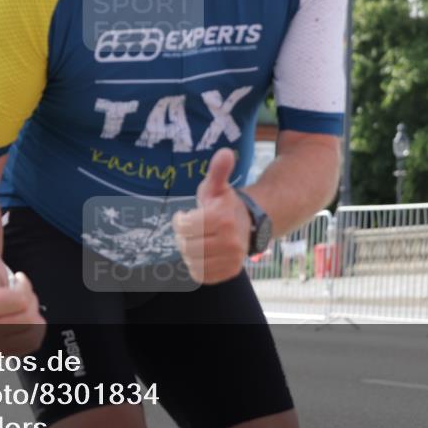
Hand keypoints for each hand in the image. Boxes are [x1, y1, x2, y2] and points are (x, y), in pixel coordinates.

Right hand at [0, 233, 45, 355]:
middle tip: (18, 294)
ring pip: (34, 332)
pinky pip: (33, 344)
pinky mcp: (5, 351)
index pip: (22, 300)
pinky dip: (35, 331)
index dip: (23, 286)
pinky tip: (24, 320)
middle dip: (29, 301)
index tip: (14, 281)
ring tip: (19, 307)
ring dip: (33, 316)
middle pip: (30, 317)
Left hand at [172, 148, 251, 283]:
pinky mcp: (230, 272)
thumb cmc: (224, 204)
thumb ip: (218, 170)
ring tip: (197, 240)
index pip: (184, 226)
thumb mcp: (217, 186)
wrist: (247, 224)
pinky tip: (203, 253)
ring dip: (189, 251)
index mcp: (223, 218)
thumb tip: (226, 152)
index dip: (180, 220)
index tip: (186, 215)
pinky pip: (200, 275)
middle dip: (184, 237)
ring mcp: (232, 259)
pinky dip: (196, 266)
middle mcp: (231, 242)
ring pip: (192, 262)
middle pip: (186, 246)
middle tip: (191, 229)